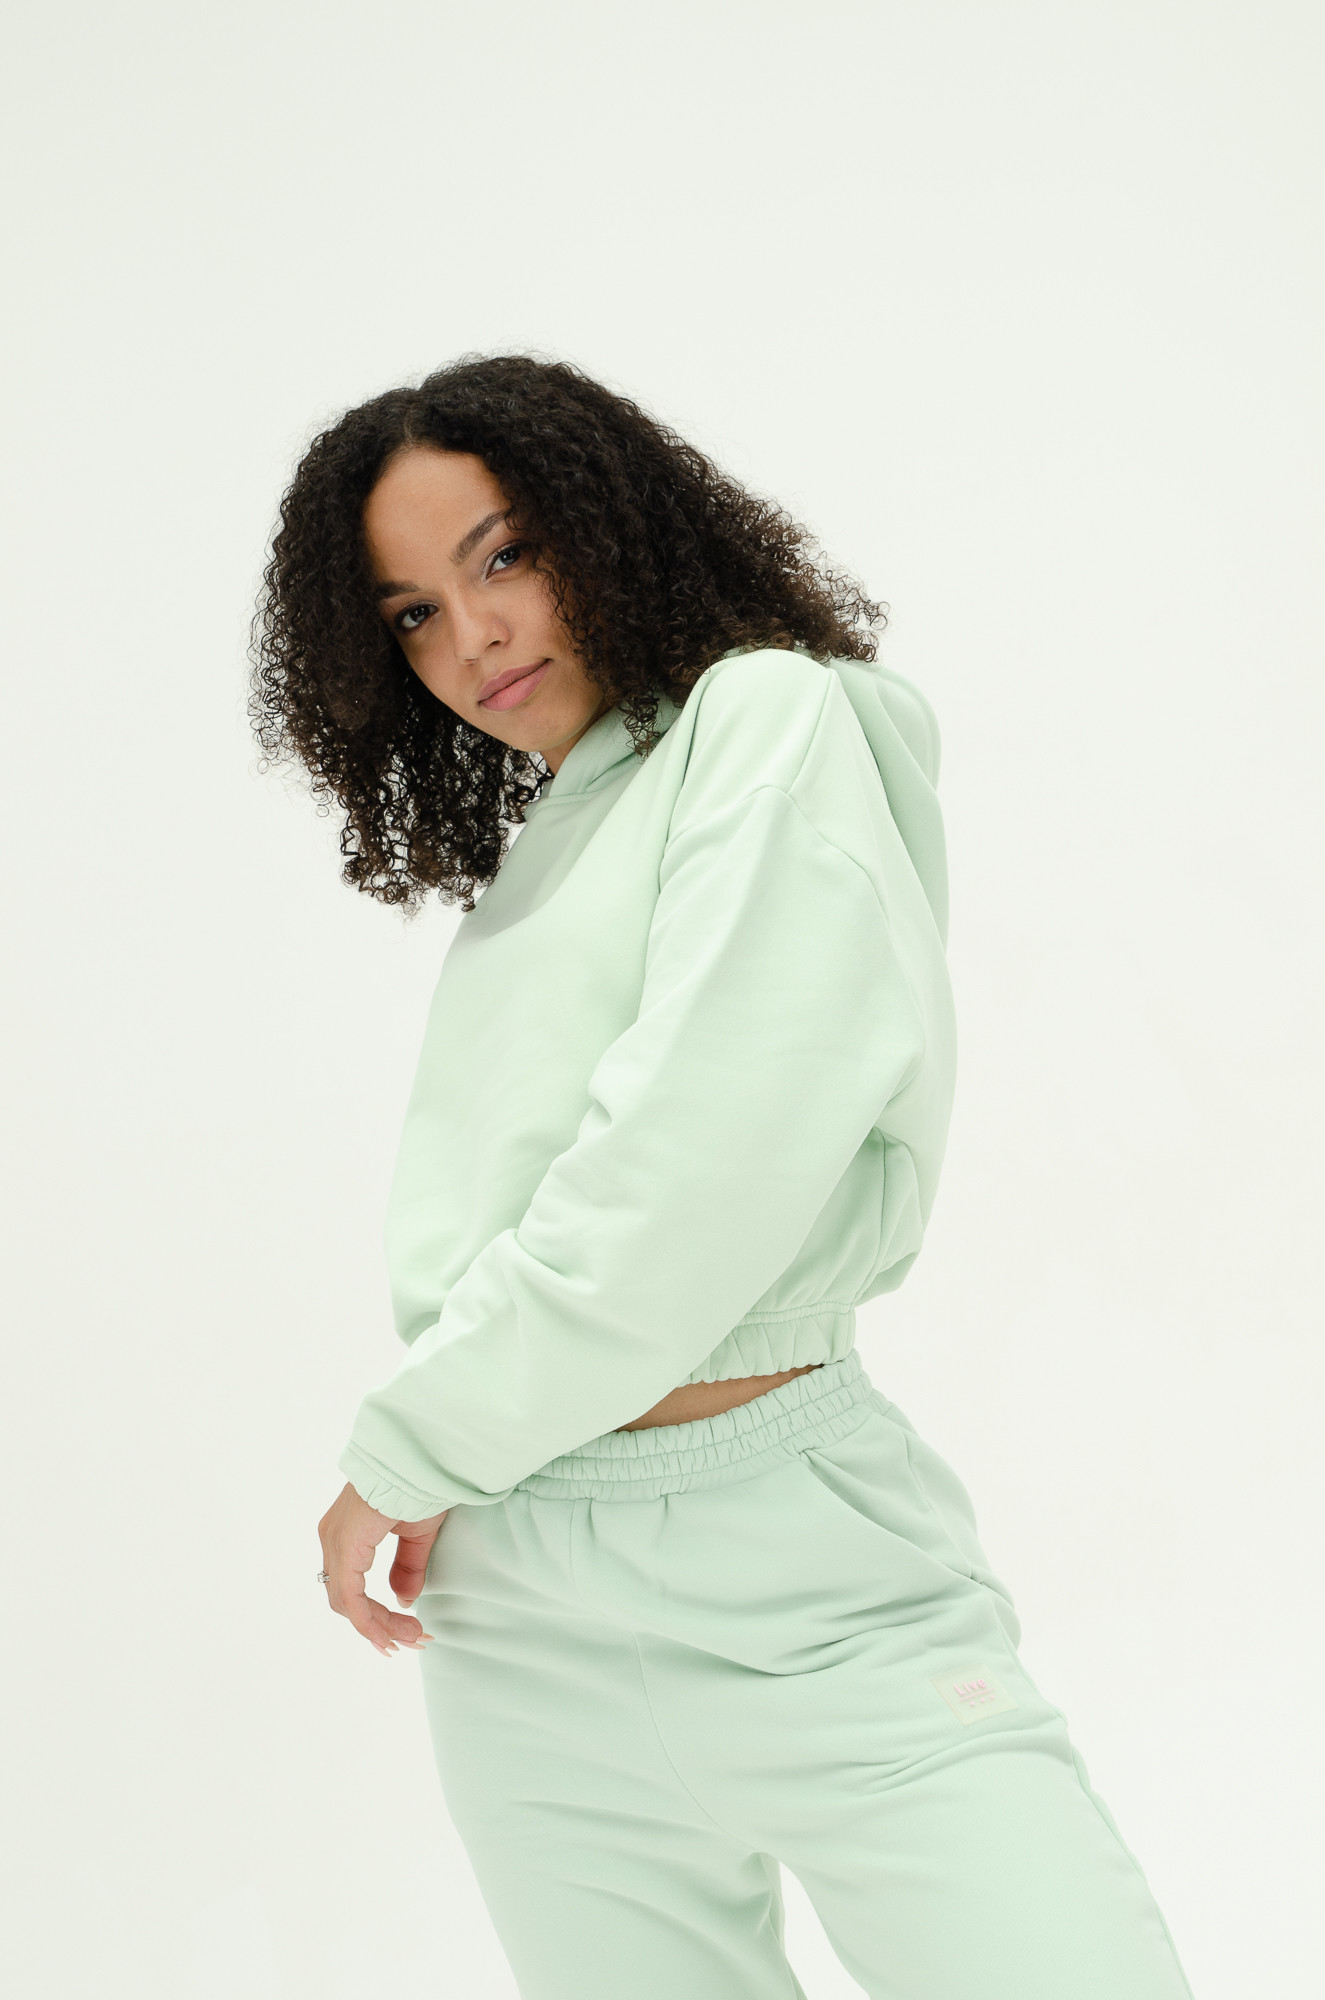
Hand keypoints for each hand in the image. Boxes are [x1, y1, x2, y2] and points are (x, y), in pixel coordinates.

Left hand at [317, 1482, 446, 1655]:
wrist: (418, 1458)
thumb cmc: (418, 1485)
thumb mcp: (416, 1534)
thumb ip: (407, 1567)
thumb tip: (403, 1601)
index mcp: (345, 1533)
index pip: (352, 1587)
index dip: (378, 1616)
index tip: (409, 1631)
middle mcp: (331, 1538)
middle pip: (347, 1600)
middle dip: (381, 1625)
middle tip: (415, 1638)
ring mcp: (335, 1542)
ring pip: (347, 1603)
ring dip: (380, 1627)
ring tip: (413, 1637)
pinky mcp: (345, 1546)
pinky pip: (351, 1597)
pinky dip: (369, 1622)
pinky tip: (390, 1636)